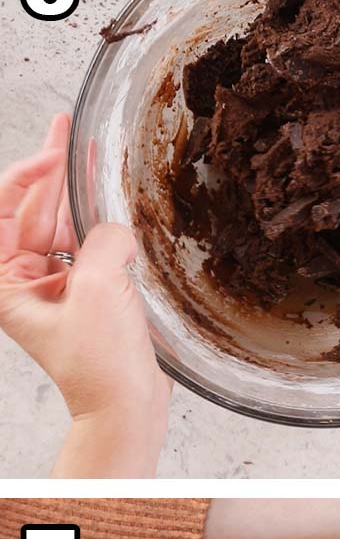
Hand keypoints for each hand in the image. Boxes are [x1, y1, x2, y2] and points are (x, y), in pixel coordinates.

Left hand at [0, 115, 169, 475]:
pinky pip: (94, 252)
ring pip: (66, 229)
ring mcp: (60, 290)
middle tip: (67, 131)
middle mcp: (27, 283)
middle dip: (50, 173)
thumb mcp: (99, 288)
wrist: (128, 408)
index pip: (3, 211)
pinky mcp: (92, 299)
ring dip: (79, 199)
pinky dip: (104, 229)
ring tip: (92, 159)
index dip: (28, 174)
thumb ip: (105, 240)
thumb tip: (118, 229)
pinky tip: (117, 209)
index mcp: (6, 282)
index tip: (55, 151)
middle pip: (33, 213)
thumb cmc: (100, 364)